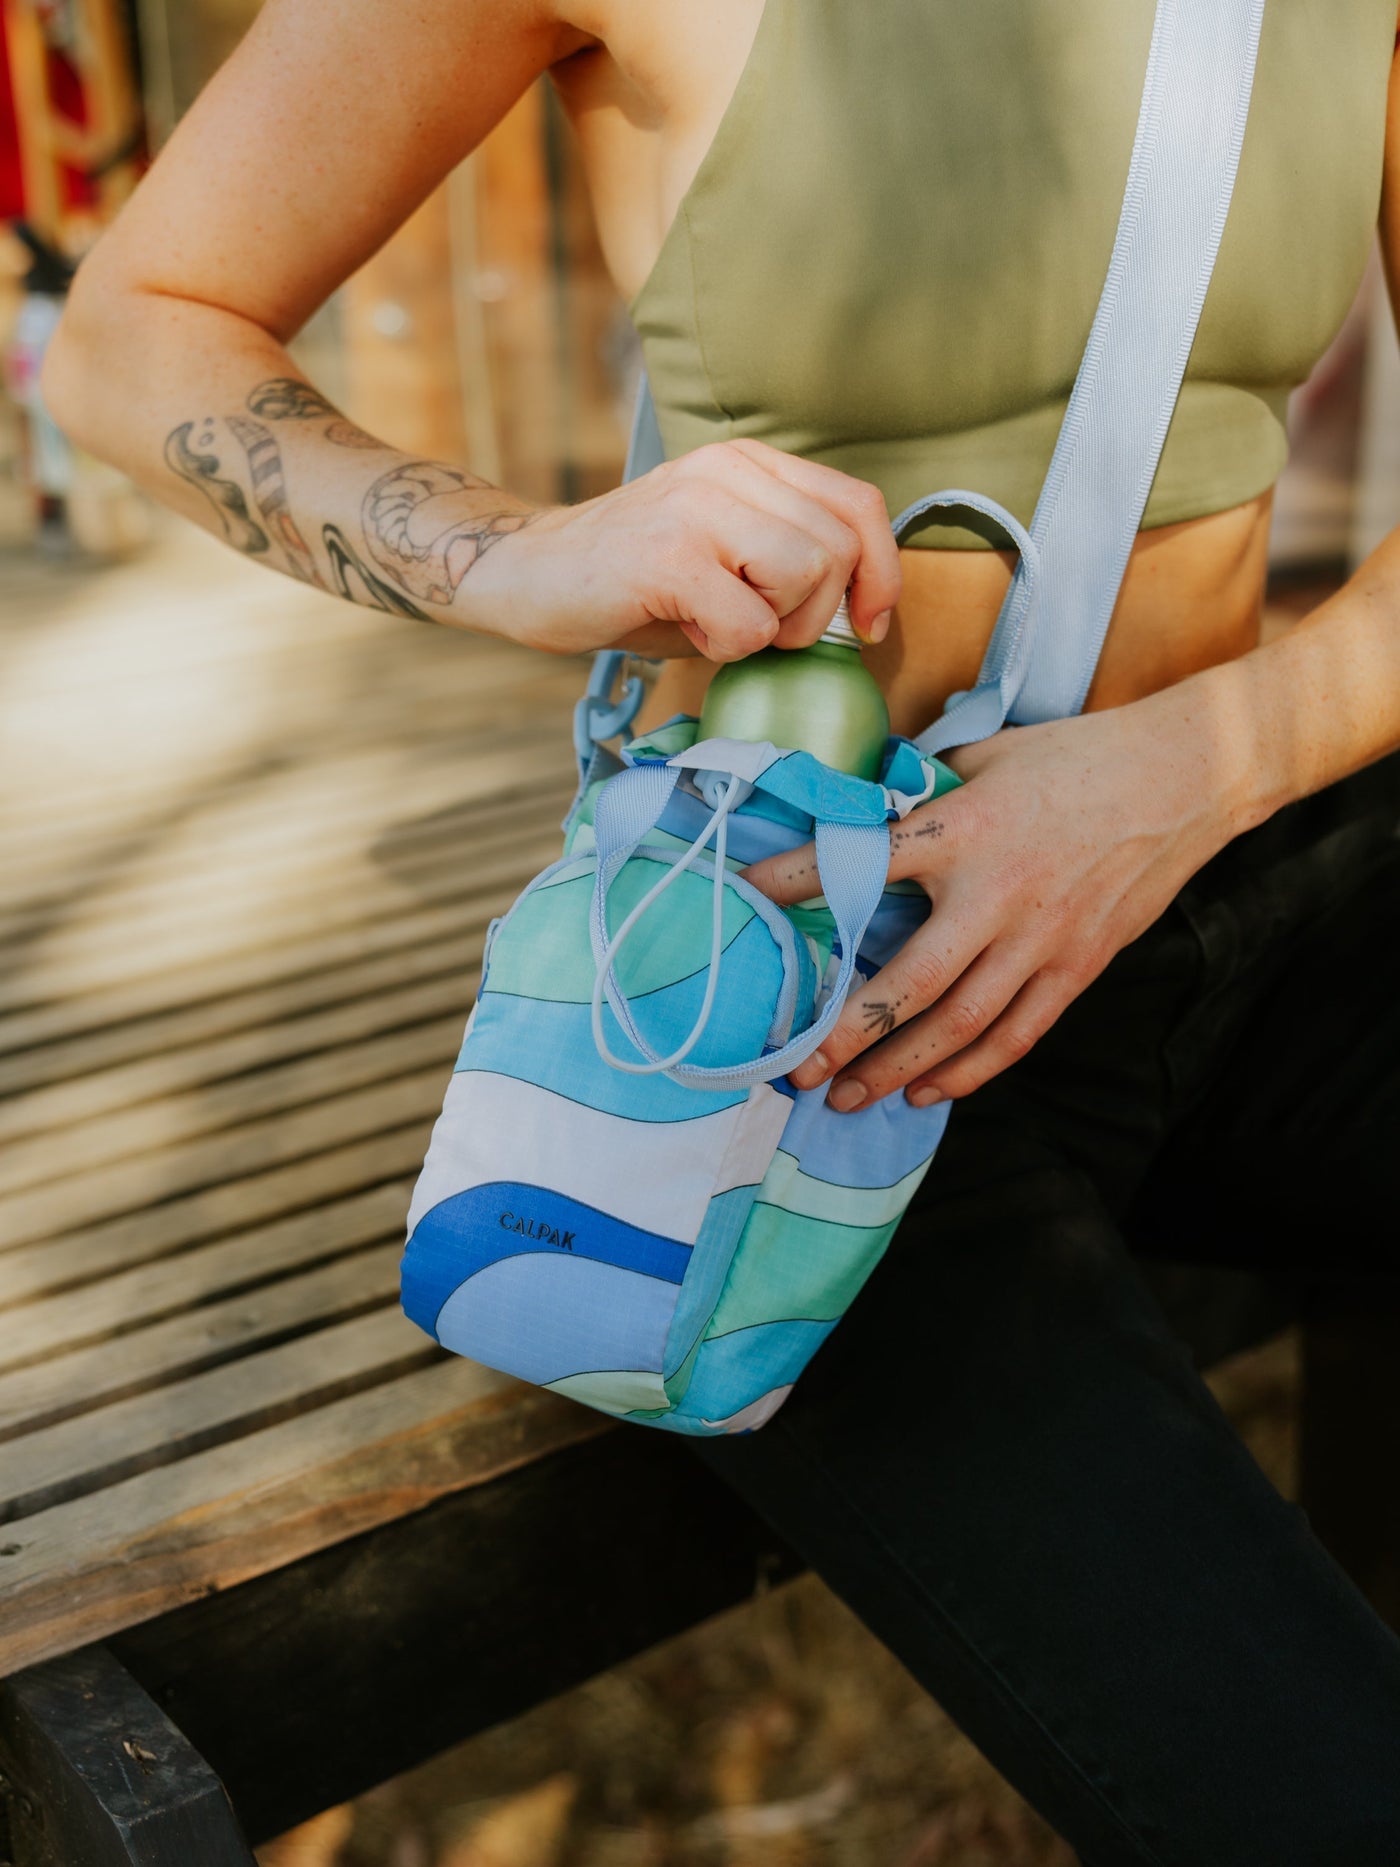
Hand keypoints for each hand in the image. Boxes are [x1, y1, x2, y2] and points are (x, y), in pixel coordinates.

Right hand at [462, 440, 901, 660]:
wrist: (527, 574)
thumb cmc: (633, 580)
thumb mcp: (721, 551)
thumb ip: (787, 560)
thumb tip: (863, 616)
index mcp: (750, 462)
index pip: (859, 505)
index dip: (882, 574)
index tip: (868, 625)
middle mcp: (728, 470)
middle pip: (838, 551)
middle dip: (814, 616)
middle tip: (756, 627)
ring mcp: (697, 509)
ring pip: (804, 578)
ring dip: (773, 629)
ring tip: (717, 623)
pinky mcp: (668, 557)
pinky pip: (748, 623)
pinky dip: (728, 648)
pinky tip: (687, 631)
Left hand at [743, 702, 1240, 1107]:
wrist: (1187, 775)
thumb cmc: (1079, 755)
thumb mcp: (990, 752)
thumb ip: (928, 788)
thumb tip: (868, 803)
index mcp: (965, 828)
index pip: (864, 860)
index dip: (799, 879)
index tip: (746, 896)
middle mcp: (998, 893)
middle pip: (909, 982)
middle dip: (845, 1034)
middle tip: (794, 1070)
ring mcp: (1043, 939)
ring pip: (960, 1025)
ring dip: (898, 1070)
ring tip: (848, 1098)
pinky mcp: (1079, 966)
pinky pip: (1018, 1033)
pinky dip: (971, 1071)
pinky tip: (928, 1092)